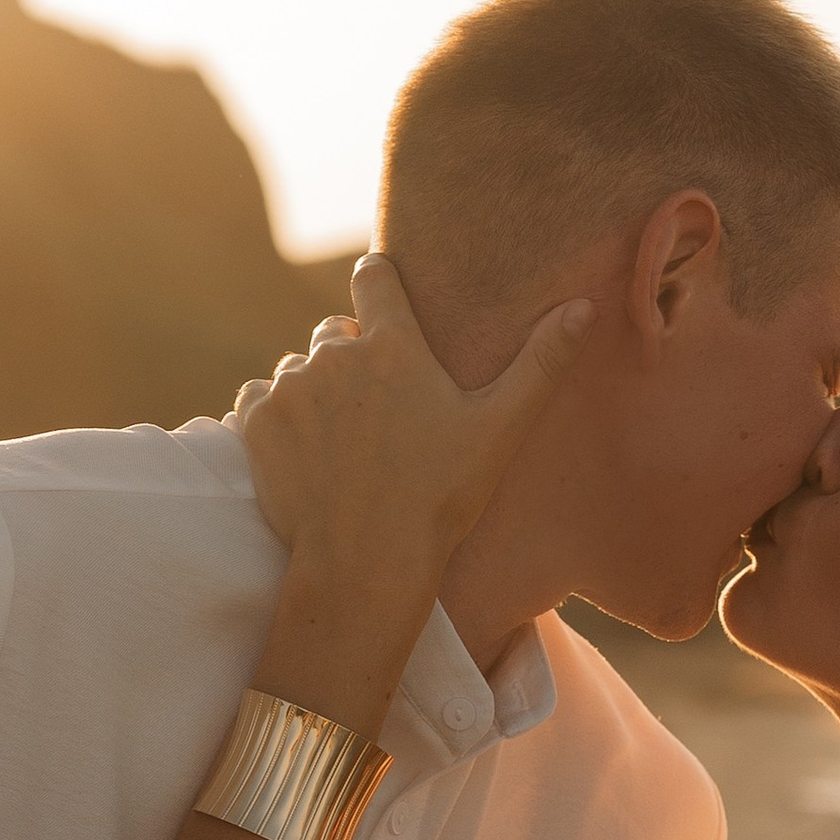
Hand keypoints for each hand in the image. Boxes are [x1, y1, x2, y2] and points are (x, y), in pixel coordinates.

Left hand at [237, 257, 591, 579]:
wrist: (365, 563)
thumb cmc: (440, 498)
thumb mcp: (500, 429)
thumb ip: (542, 363)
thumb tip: (583, 307)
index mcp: (392, 345)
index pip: (373, 276)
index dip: (379, 283)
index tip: (384, 303)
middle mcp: (334, 355)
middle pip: (334, 331)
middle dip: (351, 358)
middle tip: (378, 412)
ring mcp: (290, 388)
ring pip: (298, 370)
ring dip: (315, 392)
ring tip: (344, 443)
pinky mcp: (256, 423)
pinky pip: (258, 397)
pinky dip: (276, 418)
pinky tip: (306, 452)